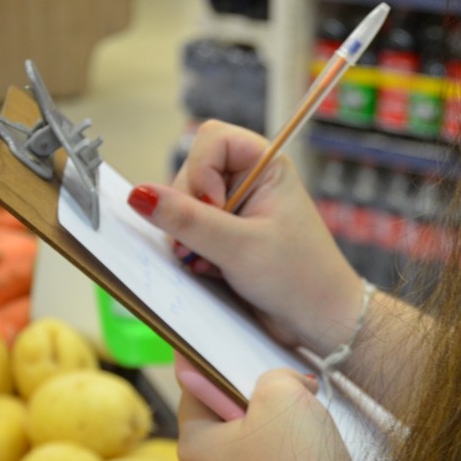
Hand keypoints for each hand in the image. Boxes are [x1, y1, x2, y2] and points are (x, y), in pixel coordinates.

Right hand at [127, 120, 364, 355]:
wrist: (321, 322)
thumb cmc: (299, 278)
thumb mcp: (239, 247)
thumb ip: (187, 220)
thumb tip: (139, 195)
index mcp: (266, 166)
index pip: (211, 139)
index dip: (201, 171)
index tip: (213, 209)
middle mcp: (249, 182)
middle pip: (190, 173)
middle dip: (188, 211)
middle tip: (200, 245)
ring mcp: (236, 210)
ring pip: (184, 206)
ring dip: (187, 236)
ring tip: (208, 263)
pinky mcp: (226, 237)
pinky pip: (189, 232)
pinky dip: (191, 252)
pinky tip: (208, 270)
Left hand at [174, 355, 358, 460]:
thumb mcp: (283, 393)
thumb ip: (269, 376)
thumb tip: (275, 387)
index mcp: (193, 450)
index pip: (195, 392)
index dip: (218, 366)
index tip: (233, 349)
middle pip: (222, 423)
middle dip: (256, 403)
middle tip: (291, 390)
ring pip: (246, 452)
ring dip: (273, 433)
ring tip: (307, 426)